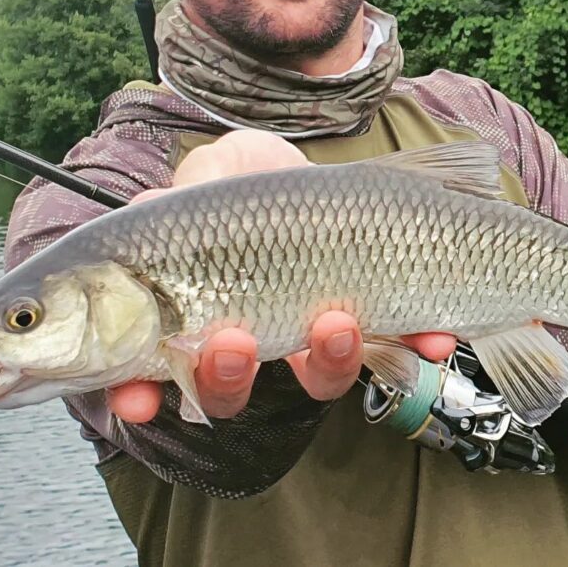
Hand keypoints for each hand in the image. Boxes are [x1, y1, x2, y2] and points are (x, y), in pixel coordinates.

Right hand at [106, 130, 456, 422]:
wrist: (327, 168)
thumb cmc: (252, 174)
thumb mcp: (216, 169)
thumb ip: (187, 190)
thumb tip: (156, 203)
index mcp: (193, 308)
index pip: (150, 364)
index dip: (135, 390)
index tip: (134, 398)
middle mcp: (249, 336)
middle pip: (227, 388)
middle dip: (225, 379)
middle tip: (232, 345)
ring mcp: (309, 336)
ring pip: (315, 378)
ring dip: (326, 363)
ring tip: (336, 324)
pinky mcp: (370, 326)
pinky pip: (393, 351)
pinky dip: (414, 346)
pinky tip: (433, 336)